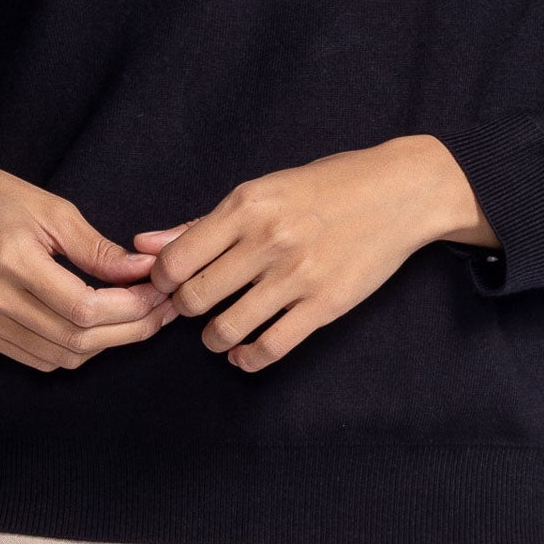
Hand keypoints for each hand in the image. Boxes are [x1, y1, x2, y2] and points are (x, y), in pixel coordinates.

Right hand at [0, 155, 176, 370]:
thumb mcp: (48, 207)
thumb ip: (94, 246)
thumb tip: (141, 270)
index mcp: (11, 260)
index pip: (83, 308)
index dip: (131, 307)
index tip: (161, 291)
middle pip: (76, 340)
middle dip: (130, 330)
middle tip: (163, 309)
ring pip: (60, 356)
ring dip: (107, 344)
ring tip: (139, 318)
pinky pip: (37, 358)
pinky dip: (74, 350)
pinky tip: (99, 328)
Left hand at [131, 140, 446, 372]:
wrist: (399, 192)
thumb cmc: (327, 185)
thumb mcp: (263, 190)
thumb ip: (203, 222)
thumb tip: (144, 244)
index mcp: (246, 204)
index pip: (175, 259)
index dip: (161, 280)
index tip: (169, 284)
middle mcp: (267, 240)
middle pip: (194, 298)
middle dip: (184, 310)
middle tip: (193, 307)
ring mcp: (297, 276)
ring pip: (225, 328)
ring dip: (212, 337)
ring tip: (218, 329)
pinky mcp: (325, 306)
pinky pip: (270, 348)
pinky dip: (247, 357)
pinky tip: (244, 351)